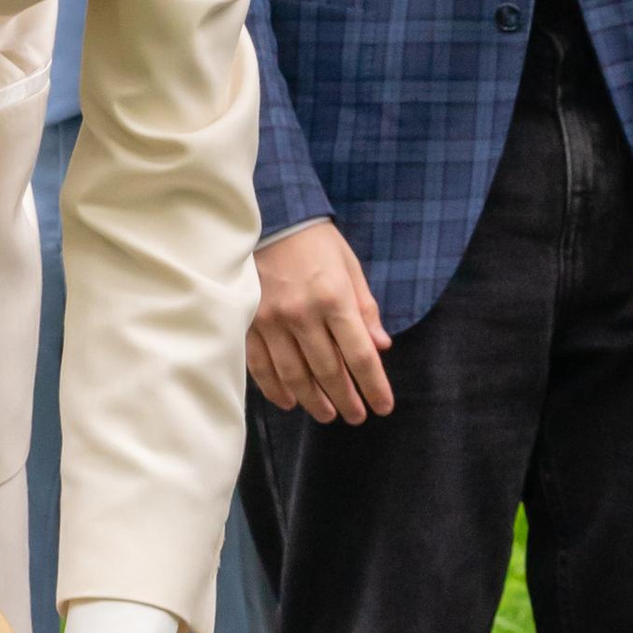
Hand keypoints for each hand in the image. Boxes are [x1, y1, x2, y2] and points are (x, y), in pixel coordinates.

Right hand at [248, 220, 394, 421]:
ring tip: (327, 415)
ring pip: (295, 375)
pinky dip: (276, 389)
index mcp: (334, 298)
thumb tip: (381, 346)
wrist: (268, 216)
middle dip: (346, 399)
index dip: (374, 386)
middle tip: (355, 417)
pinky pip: (261, 366)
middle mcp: (303, 314)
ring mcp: (272, 321)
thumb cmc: (314, 241)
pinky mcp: (249, 322)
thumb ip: (365, 309)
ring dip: (313, 401)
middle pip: (329, 371)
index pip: (360, 355)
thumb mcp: (349, 266)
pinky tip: (289, 401)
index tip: (383, 406)